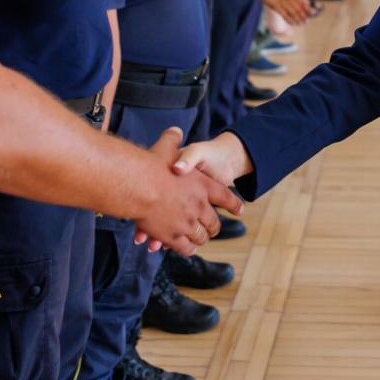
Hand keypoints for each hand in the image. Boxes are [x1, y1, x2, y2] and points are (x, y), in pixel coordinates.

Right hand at [132, 127, 242, 255]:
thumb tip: (175, 131)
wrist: (138, 186)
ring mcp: (186, 223)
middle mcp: (198, 206)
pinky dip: (186, 248)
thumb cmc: (151, 165)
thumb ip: (172, 140)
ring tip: (199, 240)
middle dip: (213, 227)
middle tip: (213, 229)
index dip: (234, 204)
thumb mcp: (165, 148)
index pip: (225, 196)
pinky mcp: (171, 236)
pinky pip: (184, 247)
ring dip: (200, 239)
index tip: (241, 209)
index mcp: (202, 185)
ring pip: (200, 236)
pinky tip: (186, 248)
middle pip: (213, 222)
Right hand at [257, 0, 310, 25]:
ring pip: (293, 12)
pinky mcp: (275, 6)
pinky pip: (284, 15)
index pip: (302, 1)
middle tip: (307, 21)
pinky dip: (289, 20)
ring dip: (298, 19)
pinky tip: (293, 24)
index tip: (312, 14)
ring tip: (301, 24)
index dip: (307, 8)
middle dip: (304, 16)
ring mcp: (282, 1)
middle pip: (299, 8)